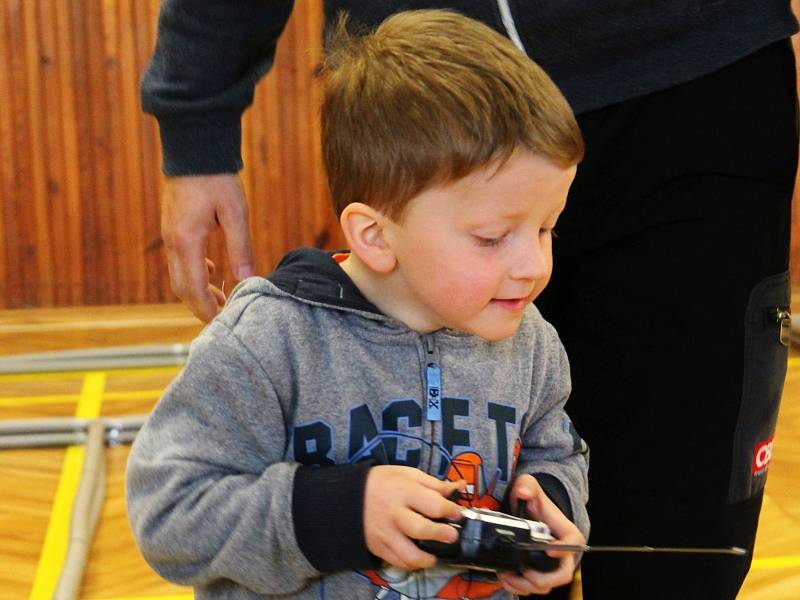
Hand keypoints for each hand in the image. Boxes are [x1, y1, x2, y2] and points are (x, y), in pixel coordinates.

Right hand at [161, 174, 254, 321]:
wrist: (193, 148)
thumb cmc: (216, 177)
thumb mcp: (235, 212)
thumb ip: (240, 247)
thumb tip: (247, 278)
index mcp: (186, 241)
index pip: (193, 289)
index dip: (207, 310)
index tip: (223, 323)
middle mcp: (172, 242)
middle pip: (182, 288)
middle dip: (202, 307)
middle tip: (224, 318)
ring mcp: (170, 235)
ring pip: (179, 276)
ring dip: (198, 292)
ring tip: (222, 298)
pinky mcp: (173, 228)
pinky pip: (179, 261)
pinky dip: (194, 274)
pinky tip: (212, 271)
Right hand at [364, 466, 464, 570]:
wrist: (347, 496)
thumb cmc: (383, 482)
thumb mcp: (408, 474)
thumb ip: (435, 484)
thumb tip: (460, 488)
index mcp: (404, 491)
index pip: (433, 504)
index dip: (451, 510)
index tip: (457, 513)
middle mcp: (394, 514)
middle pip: (422, 530)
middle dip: (443, 535)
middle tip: (452, 535)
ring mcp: (385, 534)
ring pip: (410, 555)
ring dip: (429, 559)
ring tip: (436, 554)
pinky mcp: (378, 548)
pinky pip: (399, 563)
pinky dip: (413, 564)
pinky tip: (420, 557)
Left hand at [497, 474, 583, 595]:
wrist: (527, 511)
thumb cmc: (533, 502)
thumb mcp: (529, 486)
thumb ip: (527, 485)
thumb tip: (523, 492)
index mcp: (565, 532)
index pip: (574, 542)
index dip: (564, 549)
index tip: (549, 549)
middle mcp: (561, 552)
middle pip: (562, 574)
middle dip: (542, 578)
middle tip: (524, 571)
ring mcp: (550, 565)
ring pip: (545, 586)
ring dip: (526, 585)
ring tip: (508, 575)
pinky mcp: (537, 572)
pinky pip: (532, 588)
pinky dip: (518, 587)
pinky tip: (506, 578)